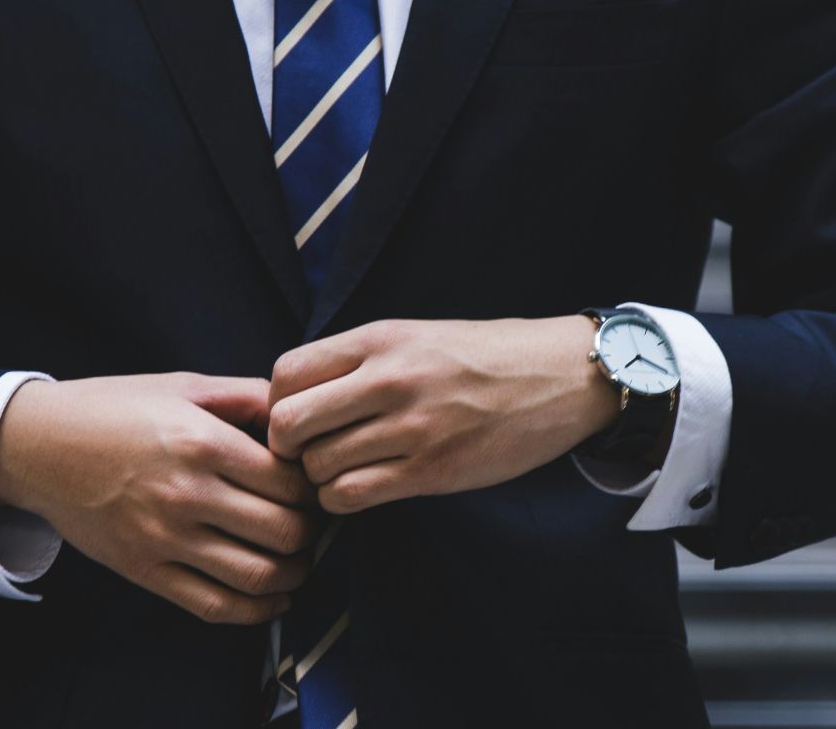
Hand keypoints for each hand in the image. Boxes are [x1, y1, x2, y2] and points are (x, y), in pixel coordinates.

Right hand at [0, 372, 320, 623]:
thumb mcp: (182, 385)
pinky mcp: (144, 570)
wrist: (38, 446)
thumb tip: (297, 412)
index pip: (289, 482)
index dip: (313, 487)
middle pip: (283, 531)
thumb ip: (245, 396)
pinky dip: (256, 611)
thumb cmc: (113, 409)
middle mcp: (186, 494)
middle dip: (310, 532)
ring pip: (257, 576)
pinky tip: (273, 598)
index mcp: (201, 442)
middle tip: (312, 523)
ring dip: (293, 574)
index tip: (312, 485)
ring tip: (298, 560)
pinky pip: (213, 605)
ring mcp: (164, 538)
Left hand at [266, 317, 618, 513]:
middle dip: (287, 447)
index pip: (285, 373)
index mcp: (379, 339)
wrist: (559, 376)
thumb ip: (357, 361)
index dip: (276, 403)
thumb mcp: (414, 336)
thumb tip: (294, 396)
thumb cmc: (482, 357)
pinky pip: (351, 495)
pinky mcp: (432, 470)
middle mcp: (389, 379)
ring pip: (317, 467)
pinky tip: (361, 488)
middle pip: (288, 424)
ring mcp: (411, 428)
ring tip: (342, 470)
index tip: (297, 417)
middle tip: (307, 452)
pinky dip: (342, 499)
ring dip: (318, 477)